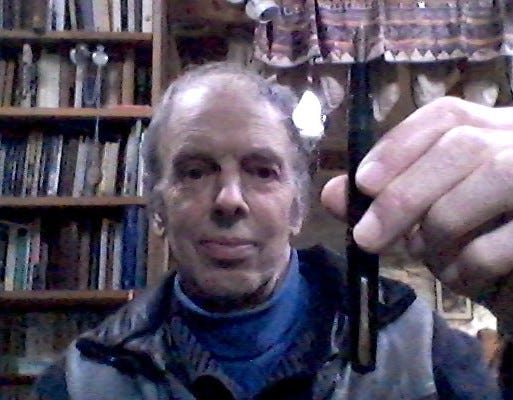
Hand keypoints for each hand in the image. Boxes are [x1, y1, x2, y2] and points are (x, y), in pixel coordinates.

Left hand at [321, 97, 512, 332]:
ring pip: (495, 174)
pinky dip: (470, 262)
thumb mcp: (427, 218)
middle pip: (462, 143)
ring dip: (440, 225)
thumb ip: (382, 202)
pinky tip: (459, 277)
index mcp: (493, 131)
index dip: (399, 145)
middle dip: (404, 195)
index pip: (446, 115)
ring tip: (424, 254)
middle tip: (368, 237)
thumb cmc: (478, 244)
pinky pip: (508, 236)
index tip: (363, 183)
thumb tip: (332, 194)